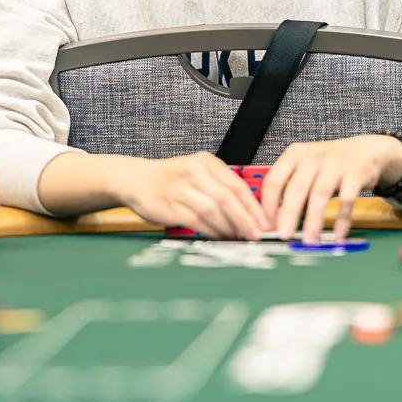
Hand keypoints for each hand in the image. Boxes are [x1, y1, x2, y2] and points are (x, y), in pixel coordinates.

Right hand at [115, 152, 268, 239]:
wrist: (136, 179)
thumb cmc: (172, 180)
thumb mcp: (198, 175)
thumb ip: (221, 189)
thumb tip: (250, 216)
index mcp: (206, 162)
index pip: (237, 185)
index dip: (253, 206)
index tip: (265, 223)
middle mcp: (194, 171)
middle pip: (227, 198)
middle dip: (245, 219)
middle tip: (255, 235)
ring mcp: (180, 187)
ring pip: (212, 210)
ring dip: (228, 227)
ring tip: (238, 238)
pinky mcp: (168, 204)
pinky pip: (195, 220)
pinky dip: (210, 231)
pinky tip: (218, 237)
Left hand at [261, 134, 401, 242]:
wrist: (364, 151)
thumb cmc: (329, 163)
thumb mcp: (306, 168)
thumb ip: (291, 191)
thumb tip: (277, 222)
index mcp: (294, 155)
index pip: (274, 180)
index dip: (269, 205)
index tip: (268, 225)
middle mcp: (313, 158)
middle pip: (296, 188)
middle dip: (289, 215)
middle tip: (284, 235)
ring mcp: (334, 165)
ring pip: (320, 195)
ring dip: (314, 221)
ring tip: (310, 241)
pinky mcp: (355, 174)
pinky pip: (346, 200)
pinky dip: (341, 220)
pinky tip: (338, 234)